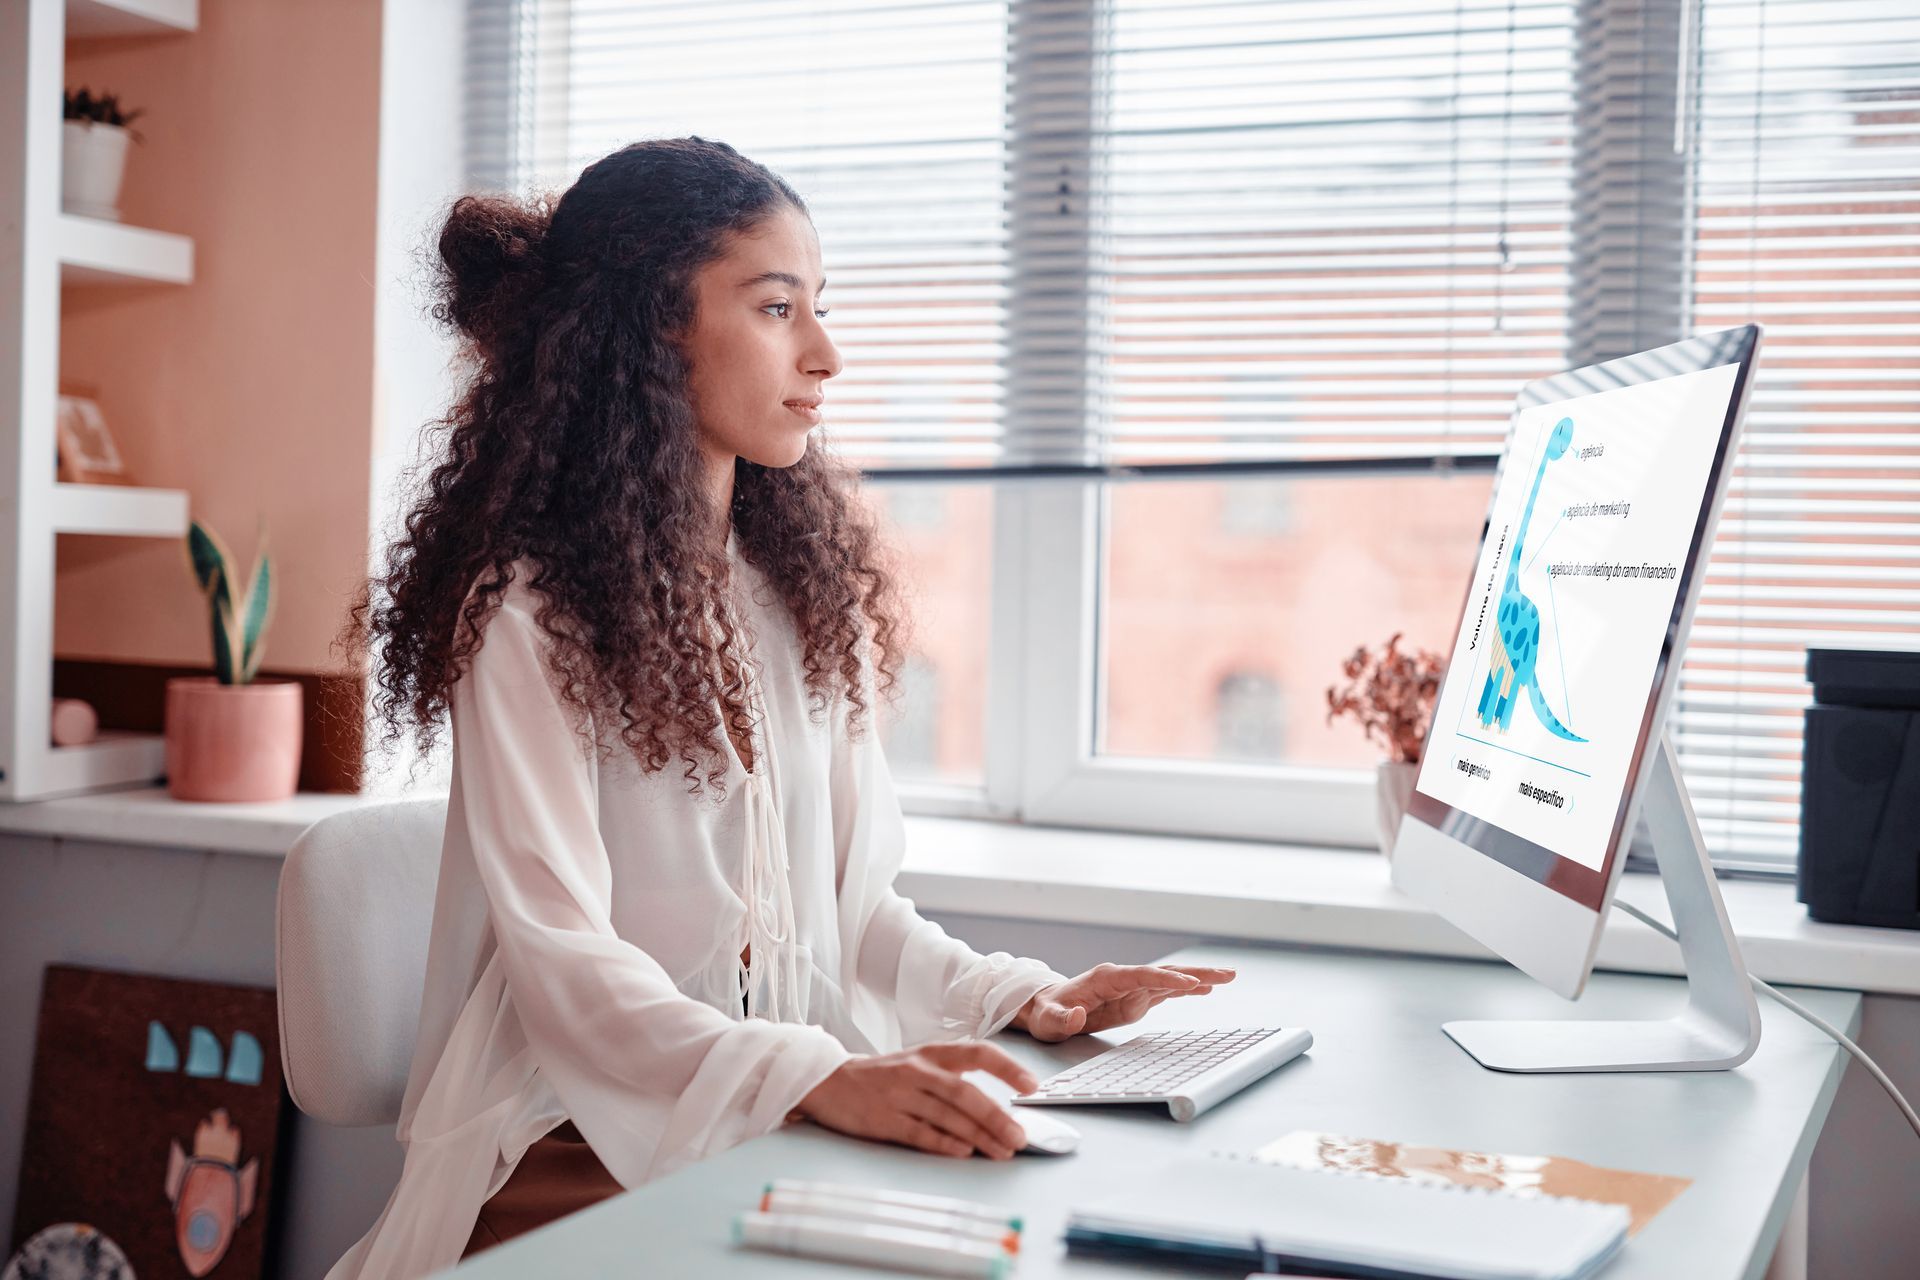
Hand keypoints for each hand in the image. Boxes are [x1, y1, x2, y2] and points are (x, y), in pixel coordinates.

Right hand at [795, 1041, 1037, 1160]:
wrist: (828, 1081)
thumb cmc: (882, 1077)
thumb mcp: (917, 1064)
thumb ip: (951, 1079)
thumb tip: (994, 1109)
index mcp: (931, 1053)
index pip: (978, 1053)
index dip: (1007, 1068)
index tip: (1032, 1085)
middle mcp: (918, 1070)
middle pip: (966, 1093)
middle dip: (998, 1117)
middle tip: (1020, 1137)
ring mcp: (900, 1094)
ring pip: (948, 1115)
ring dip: (980, 1136)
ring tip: (1002, 1151)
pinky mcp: (884, 1119)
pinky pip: (920, 1133)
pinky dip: (945, 1143)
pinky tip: (964, 1153)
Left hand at [1012, 963, 1236, 1041]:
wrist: (1044, 1007)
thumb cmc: (1045, 1012)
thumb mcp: (1047, 1021)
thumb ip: (1061, 1019)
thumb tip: (1075, 1014)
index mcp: (1106, 978)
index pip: (1142, 975)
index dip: (1166, 979)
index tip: (1189, 982)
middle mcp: (1123, 978)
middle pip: (1164, 973)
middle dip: (1195, 973)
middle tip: (1227, 973)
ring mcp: (1131, 988)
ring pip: (1169, 981)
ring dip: (1198, 979)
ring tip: (1227, 977)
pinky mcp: (1134, 999)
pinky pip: (1165, 993)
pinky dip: (1185, 990)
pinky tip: (1206, 990)